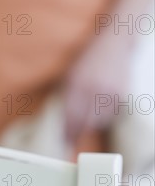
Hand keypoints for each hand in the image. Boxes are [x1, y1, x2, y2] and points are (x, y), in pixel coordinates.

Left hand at [63, 30, 132, 145]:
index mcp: (78, 84)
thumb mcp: (70, 76)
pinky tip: (100, 104)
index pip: (71, 117)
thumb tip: (64, 125)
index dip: (67, 133)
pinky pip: (111, 115)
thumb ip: (67, 100)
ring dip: (91, 122)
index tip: (63, 142)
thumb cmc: (87, 61)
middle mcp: (95, 89)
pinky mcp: (122, 95)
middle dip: (78, 131)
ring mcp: (110, 92)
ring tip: (88, 110)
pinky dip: (104, 115)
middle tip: (72, 135)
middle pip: (86, 124)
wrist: (115, 43)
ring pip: (99, 122)